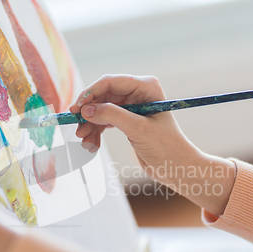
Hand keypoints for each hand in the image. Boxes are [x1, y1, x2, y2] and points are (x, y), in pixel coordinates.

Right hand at [70, 75, 191, 181]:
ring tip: (84, 140)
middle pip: (103, 96)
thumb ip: (112, 116)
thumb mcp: (138, 129)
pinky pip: (104, 121)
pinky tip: (92, 144)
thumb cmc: (165, 147)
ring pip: (101, 109)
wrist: (176, 168)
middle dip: (88, 112)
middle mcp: (138, 93)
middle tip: (76, 126)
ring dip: (90, 124)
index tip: (76, 108)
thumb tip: (86, 110)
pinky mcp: (127, 121)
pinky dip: (96, 131)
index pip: (111, 82)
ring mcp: (131, 107)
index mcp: (146, 87)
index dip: (91, 93)